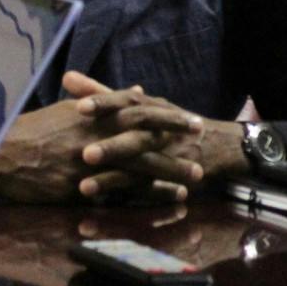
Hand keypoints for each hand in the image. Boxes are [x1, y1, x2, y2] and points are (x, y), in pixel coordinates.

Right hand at [0, 71, 209, 203]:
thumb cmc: (31, 132)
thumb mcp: (68, 110)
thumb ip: (105, 101)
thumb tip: (137, 91)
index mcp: (92, 114)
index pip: (139, 111)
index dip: (168, 116)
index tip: (191, 121)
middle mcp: (94, 136)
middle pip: (145, 138)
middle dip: (176, 144)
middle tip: (202, 150)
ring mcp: (89, 163)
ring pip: (138, 167)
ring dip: (168, 173)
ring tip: (193, 179)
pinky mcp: (80, 187)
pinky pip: (120, 192)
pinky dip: (145, 195)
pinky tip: (164, 199)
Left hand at [62, 73, 248, 196]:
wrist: (219, 146)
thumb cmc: (171, 123)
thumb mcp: (142, 103)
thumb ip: (102, 94)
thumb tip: (67, 78)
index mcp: (151, 108)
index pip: (127, 102)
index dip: (105, 103)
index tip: (78, 107)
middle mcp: (160, 130)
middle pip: (136, 137)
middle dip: (111, 145)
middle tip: (84, 153)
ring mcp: (167, 156)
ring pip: (140, 167)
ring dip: (113, 178)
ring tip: (84, 187)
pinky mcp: (171, 180)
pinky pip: (148, 191)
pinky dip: (129, 199)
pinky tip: (109, 207)